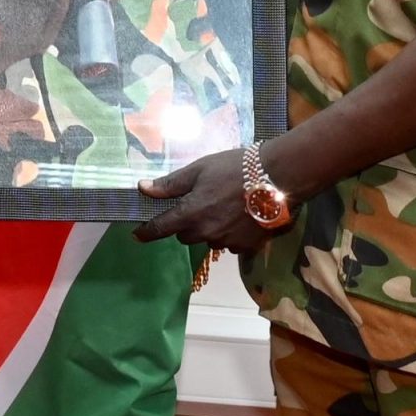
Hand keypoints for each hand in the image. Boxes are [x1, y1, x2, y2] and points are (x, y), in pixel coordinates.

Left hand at [133, 148, 271, 251]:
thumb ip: (170, 184)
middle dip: (186, 224)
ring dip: (209, 228)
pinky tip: (240, 216)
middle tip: (198, 204)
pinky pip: (230, 244)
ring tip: (224, 207)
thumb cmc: (234, 168)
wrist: (277, 177)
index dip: (147, 232)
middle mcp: (207, 233)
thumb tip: (142, 188)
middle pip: (186, 236)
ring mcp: (228, 243)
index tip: (137, 235)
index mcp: (191, 214)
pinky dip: (230, 233)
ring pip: (209, 239)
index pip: (161, 229)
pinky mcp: (247, 246)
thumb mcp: (199, 169)